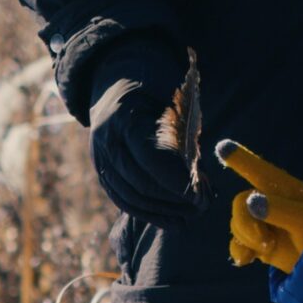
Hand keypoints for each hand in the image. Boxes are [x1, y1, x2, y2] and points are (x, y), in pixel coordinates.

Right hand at [85, 40, 197, 225]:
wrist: (114, 82)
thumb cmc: (153, 87)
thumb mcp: (170, 98)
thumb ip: (184, 133)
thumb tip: (202, 175)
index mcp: (124, 118)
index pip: (149, 159)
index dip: (175, 180)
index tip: (199, 194)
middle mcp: (106, 141)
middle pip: (140, 182)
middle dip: (172, 200)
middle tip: (201, 207)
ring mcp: (100, 158)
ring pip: (130, 196)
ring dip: (161, 212)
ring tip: (189, 217)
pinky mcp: (102, 171)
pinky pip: (122, 200)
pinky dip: (146, 214)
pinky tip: (170, 221)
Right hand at [217, 138, 302, 273]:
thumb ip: (279, 209)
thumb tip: (252, 202)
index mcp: (280, 187)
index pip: (257, 168)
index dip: (239, 158)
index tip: (222, 146)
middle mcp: (266, 200)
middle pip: (239, 203)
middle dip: (245, 223)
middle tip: (264, 240)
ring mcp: (260, 222)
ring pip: (236, 224)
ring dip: (248, 239)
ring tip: (269, 247)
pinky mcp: (257, 243)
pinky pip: (237, 244)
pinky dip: (240, 253)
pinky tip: (247, 260)